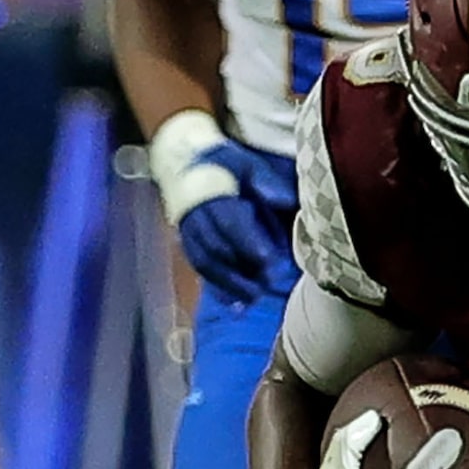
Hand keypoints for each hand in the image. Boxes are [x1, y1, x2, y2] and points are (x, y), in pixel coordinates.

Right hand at [151, 115, 298, 303]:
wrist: (186, 162)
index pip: (229, 222)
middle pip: (217, 248)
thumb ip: (264, 179)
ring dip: (230, 284)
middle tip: (268, 283)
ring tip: (255, 299)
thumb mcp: (246, 163)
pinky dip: (218, 288)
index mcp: (211, 194)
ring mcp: (188, 231)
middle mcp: (195, 215)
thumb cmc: (226, 166)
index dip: (248, 243)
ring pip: (206, 263)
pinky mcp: (188, 244)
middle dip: (242, 269)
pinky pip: (201, 270)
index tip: (269, 260)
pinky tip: (237, 307)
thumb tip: (281, 199)